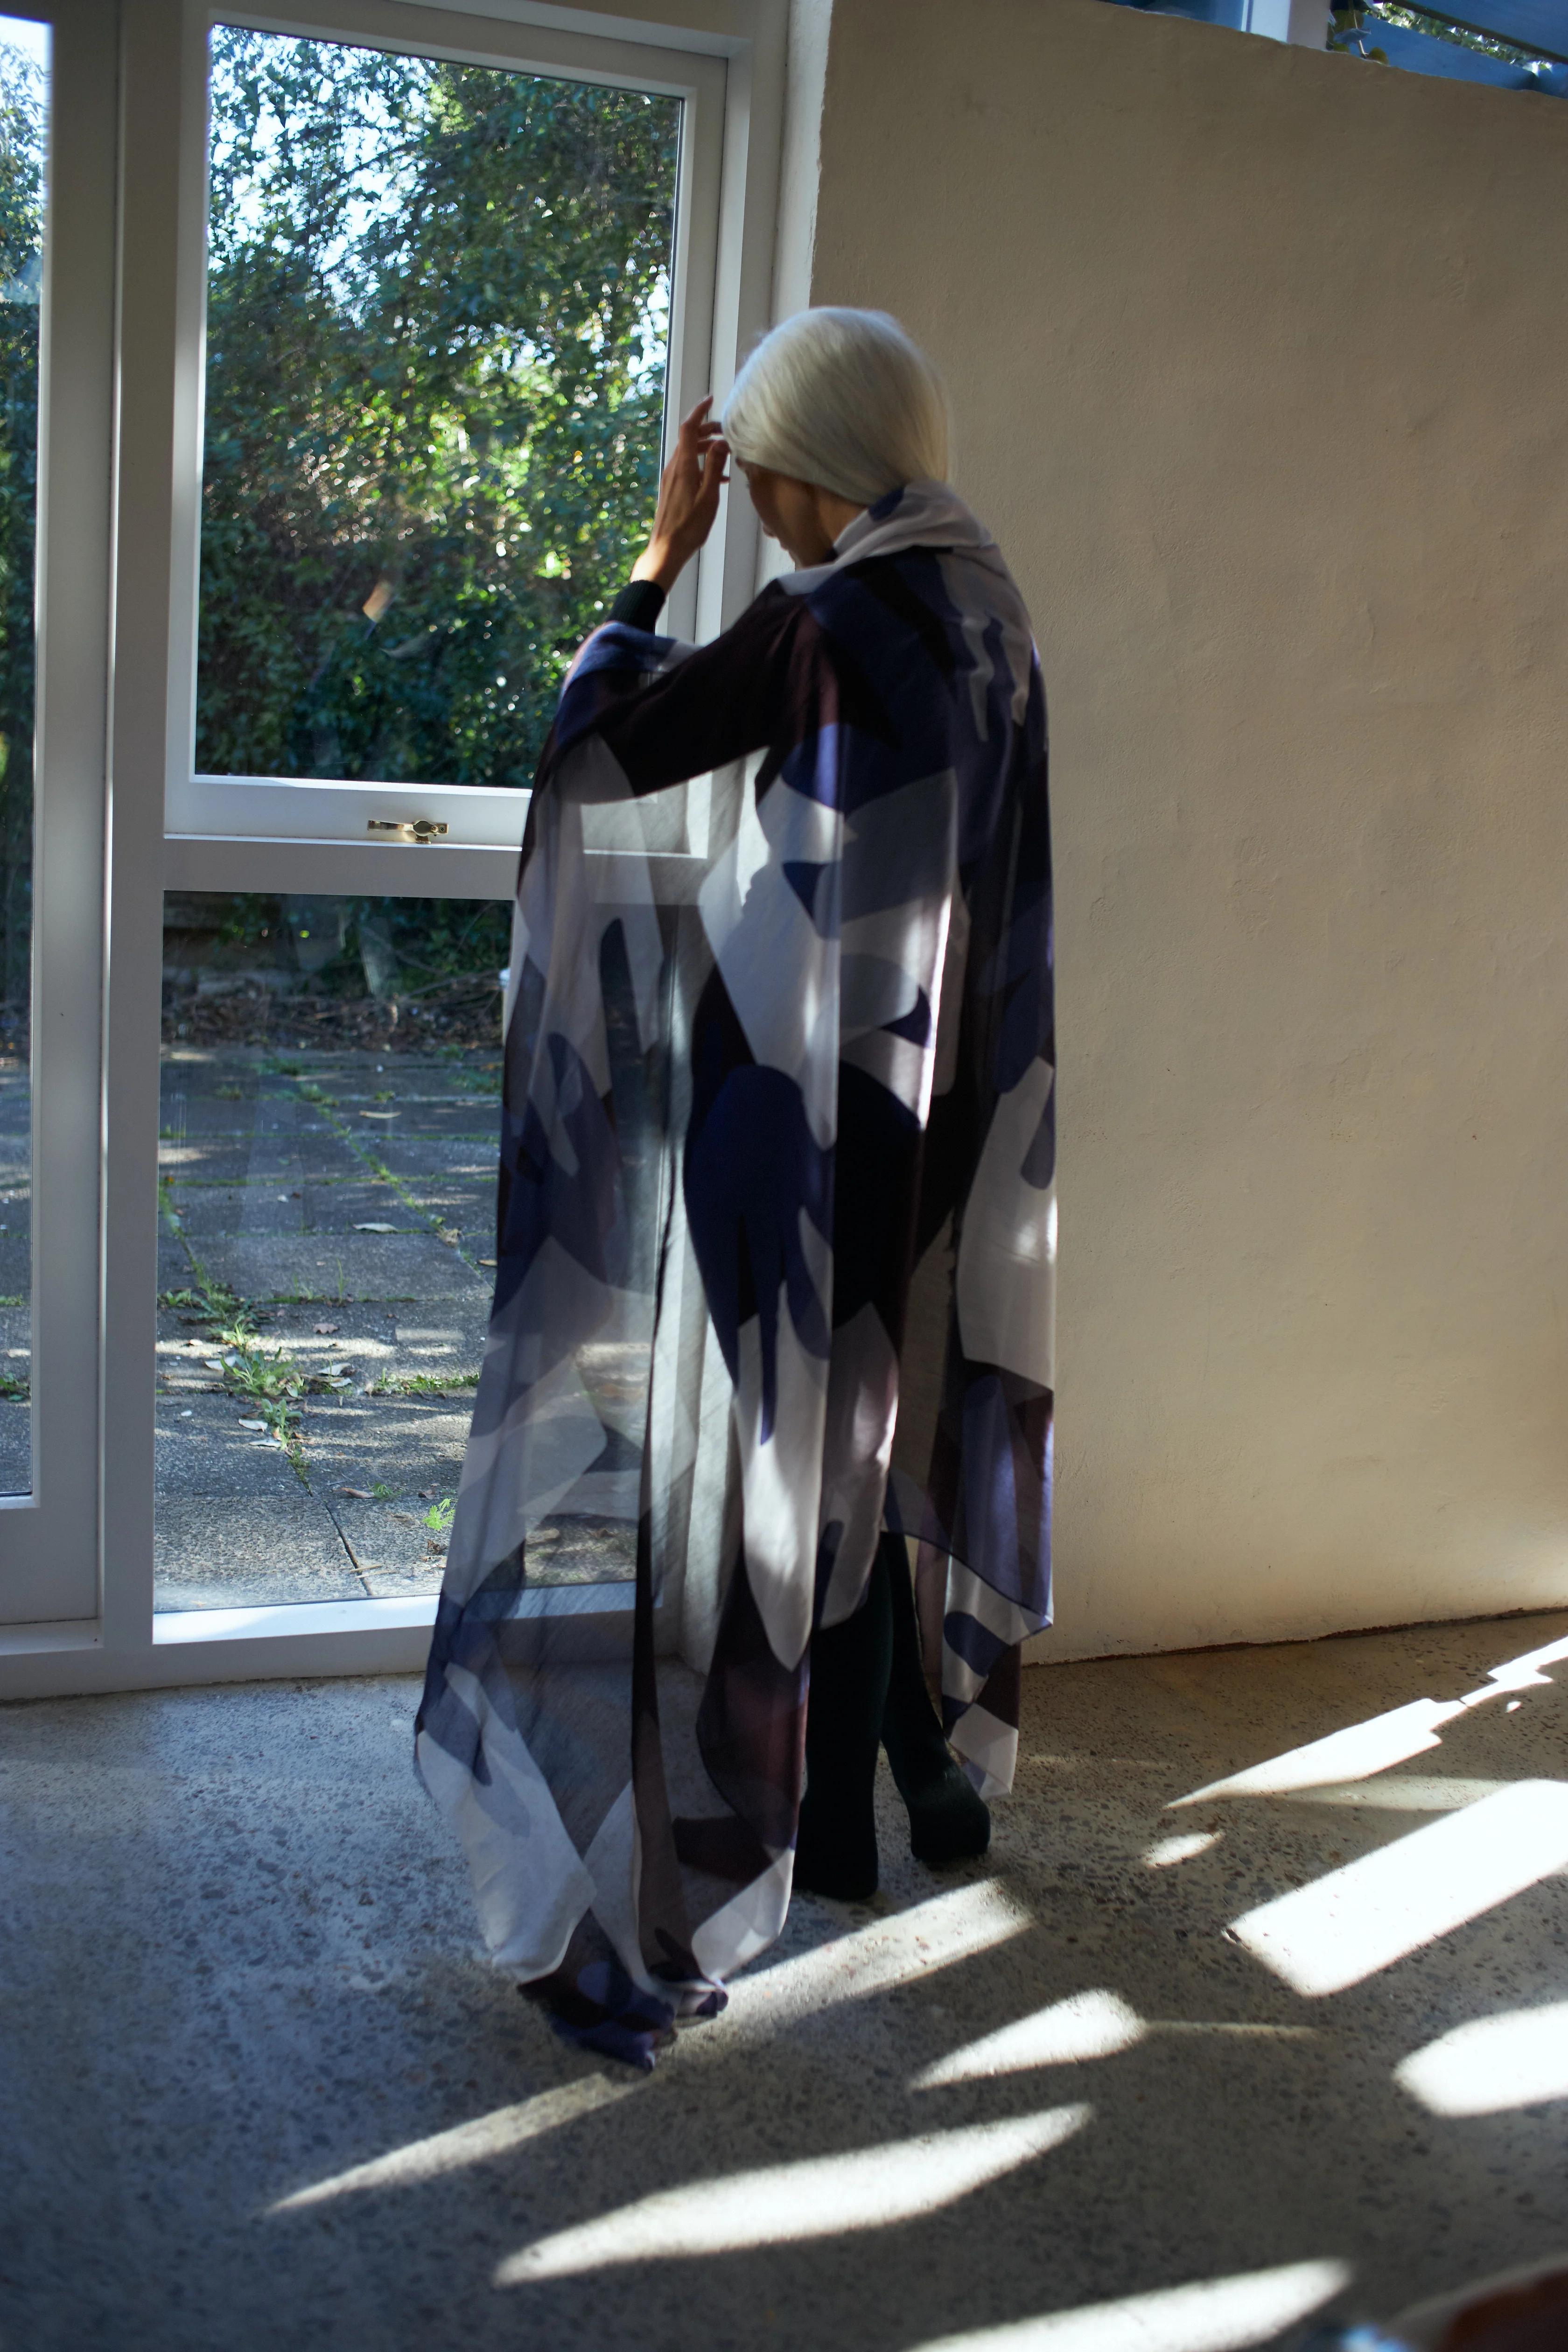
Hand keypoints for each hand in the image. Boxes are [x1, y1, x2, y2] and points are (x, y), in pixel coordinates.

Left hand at [630, 397, 727, 592]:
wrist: (666, 548)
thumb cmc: (690, 526)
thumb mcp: (709, 496)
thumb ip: (715, 467)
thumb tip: (720, 442)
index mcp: (684, 465)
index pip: (689, 428)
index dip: (699, 411)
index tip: (711, 400)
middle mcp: (674, 467)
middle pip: (689, 438)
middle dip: (707, 429)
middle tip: (726, 431)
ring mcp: (671, 478)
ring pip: (689, 453)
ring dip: (706, 448)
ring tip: (725, 453)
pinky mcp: (671, 489)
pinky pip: (687, 468)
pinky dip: (702, 464)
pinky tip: (717, 478)